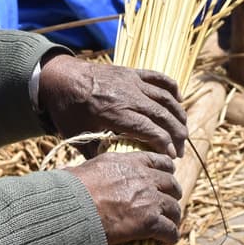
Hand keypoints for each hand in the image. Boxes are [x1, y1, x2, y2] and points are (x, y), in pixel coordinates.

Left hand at [39, 55, 186, 158]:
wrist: (60, 77)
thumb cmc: (67, 109)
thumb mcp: (77, 135)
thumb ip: (96, 153)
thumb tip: (112, 171)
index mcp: (115, 113)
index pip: (150, 130)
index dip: (165, 144)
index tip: (173, 157)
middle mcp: (128, 96)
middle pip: (163, 115)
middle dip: (177, 135)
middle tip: (181, 152)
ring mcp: (132, 82)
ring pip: (166, 98)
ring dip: (179, 115)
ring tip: (184, 132)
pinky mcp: (132, 72)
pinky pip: (159, 78)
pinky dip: (172, 88)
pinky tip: (179, 101)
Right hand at [66, 150, 181, 244]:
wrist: (73, 210)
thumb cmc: (70, 192)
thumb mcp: (83, 169)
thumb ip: (92, 169)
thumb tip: (74, 172)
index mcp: (127, 162)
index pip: (158, 160)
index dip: (166, 171)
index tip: (164, 179)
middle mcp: (142, 177)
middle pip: (171, 183)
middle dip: (172, 194)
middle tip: (168, 204)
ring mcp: (149, 199)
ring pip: (174, 208)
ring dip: (173, 217)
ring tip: (168, 225)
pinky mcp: (150, 221)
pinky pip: (170, 230)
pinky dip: (170, 237)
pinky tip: (165, 242)